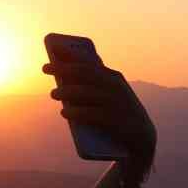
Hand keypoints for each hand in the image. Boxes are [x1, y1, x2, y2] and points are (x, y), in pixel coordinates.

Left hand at [44, 59, 157, 173]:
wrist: (142, 137)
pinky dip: (76, 112)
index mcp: (114, 78)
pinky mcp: (117, 123)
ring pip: (87, 92)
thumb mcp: (108, 95)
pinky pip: (92, 115)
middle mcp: (116, 87)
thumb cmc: (118, 113)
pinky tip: (64, 112)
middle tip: (45, 68)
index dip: (70, 54)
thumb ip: (92, 83)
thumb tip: (65, 71)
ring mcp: (118, 104)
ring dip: (67, 90)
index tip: (52, 50)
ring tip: (53, 93)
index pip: (89, 62)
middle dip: (64, 68)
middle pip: (86, 73)